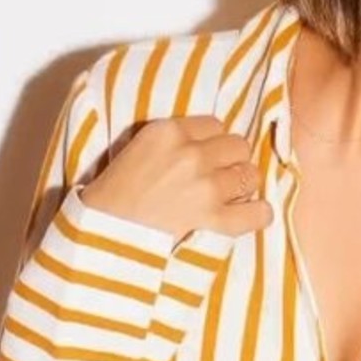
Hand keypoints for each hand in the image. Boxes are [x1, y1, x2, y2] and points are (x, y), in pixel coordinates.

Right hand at [79, 115, 273, 241]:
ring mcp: (205, 186)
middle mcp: (191, 153)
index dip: (213, 142)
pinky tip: (254, 214)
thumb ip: (170, 142)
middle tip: (219, 178)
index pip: (214, 125)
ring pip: (249, 175)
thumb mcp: (135, 151)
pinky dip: (258, 214)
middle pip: (237, 146)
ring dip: (242, 186)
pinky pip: (256, 212)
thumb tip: (204, 144)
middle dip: (231, 161)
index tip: (207, 156)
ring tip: (230, 197)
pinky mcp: (213, 219)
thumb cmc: (111, 197)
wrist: (102, 235)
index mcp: (168, 132)